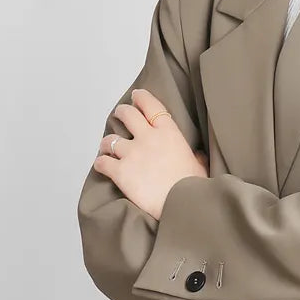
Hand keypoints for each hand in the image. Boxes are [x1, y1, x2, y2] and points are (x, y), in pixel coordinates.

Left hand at [92, 87, 208, 219]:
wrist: (182, 203)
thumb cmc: (193, 185)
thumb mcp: (199, 164)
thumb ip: (194, 156)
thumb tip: (197, 156)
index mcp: (169, 132)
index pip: (151, 106)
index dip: (141, 98)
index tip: (137, 96)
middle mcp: (148, 138)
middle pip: (128, 115)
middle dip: (122, 112)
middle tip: (121, 114)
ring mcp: (132, 153)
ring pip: (110, 139)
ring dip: (107, 143)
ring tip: (107, 146)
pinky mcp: (120, 171)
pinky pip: (102, 162)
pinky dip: (101, 163)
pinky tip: (103, 165)